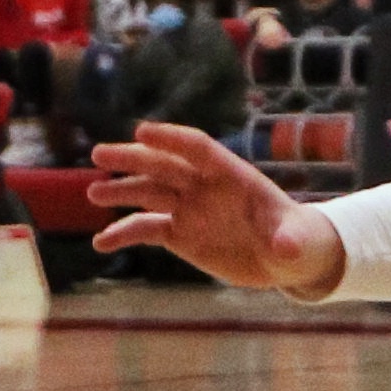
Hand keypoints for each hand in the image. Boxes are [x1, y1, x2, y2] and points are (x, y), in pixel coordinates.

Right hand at [98, 123, 341, 293]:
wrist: (285, 259)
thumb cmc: (295, 240)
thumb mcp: (297, 242)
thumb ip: (289, 241)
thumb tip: (285, 247)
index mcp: (232, 175)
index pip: (198, 149)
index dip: (171, 139)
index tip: (142, 131)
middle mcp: (204, 186)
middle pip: (164, 165)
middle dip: (133, 158)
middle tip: (100, 154)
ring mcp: (188, 208)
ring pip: (148, 192)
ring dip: (121, 191)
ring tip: (93, 194)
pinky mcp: (179, 232)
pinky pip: (146, 229)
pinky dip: (123, 233)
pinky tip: (101, 243)